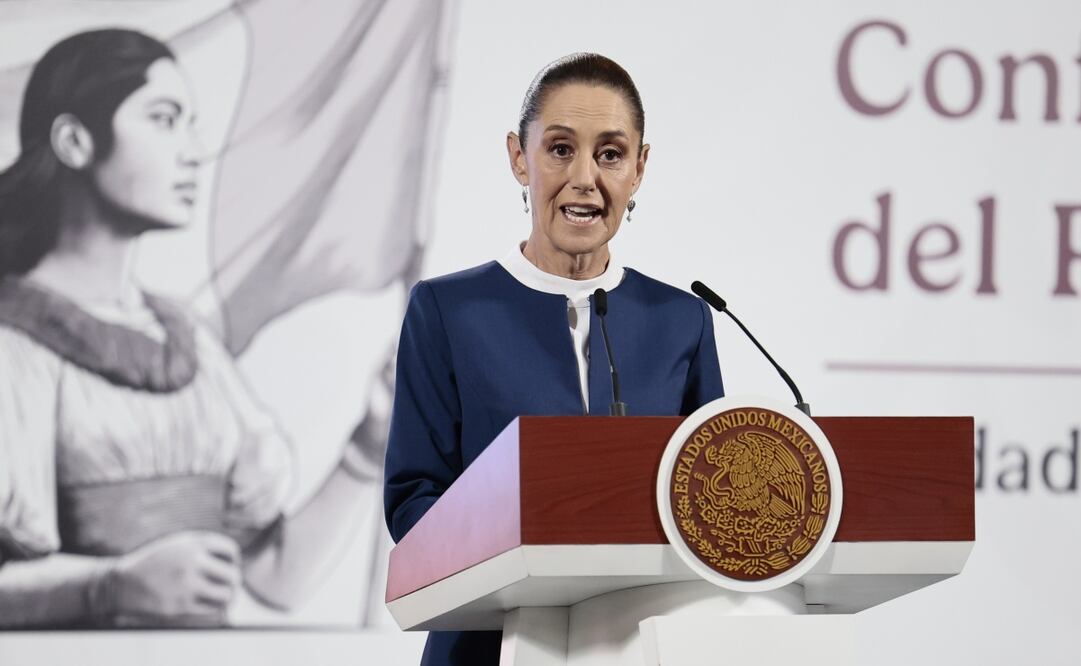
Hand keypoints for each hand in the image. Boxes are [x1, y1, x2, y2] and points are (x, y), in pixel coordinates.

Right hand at [108, 531, 240, 625]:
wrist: (122, 583)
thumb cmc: (156, 563)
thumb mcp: (178, 544)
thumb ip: (204, 548)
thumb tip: (235, 562)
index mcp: (193, 543)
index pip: (230, 551)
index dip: (233, 559)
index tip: (227, 565)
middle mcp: (192, 562)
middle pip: (233, 574)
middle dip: (234, 580)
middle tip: (230, 583)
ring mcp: (187, 585)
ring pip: (226, 594)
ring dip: (229, 596)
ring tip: (226, 595)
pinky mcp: (180, 606)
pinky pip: (212, 609)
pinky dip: (216, 608)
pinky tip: (212, 604)